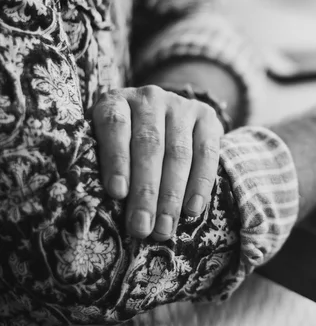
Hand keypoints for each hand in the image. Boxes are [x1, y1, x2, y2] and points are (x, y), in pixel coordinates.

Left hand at [91, 86, 223, 239]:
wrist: (164, 114)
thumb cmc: (124, 143)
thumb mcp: (103, 142)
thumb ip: (100, 164)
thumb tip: (99, 208)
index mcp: (116, 101)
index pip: (115, 125)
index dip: (116, 159)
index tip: (117, 193)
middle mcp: (149, 98)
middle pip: (149, 145)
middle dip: (146, 191)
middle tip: (142, 227)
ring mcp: (181, 105)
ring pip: (178, 152)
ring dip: (172, 195)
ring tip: (164, 228)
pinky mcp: (207, 115)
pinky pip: (207, 152)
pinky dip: (200, 183)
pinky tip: (192, 209)